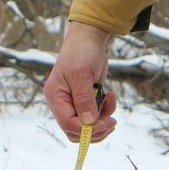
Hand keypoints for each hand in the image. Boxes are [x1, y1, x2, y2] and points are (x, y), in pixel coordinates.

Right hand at [44, 21, 117, 141]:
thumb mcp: (82, 74)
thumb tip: (89, 124)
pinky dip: (105, 112)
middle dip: (95, 130)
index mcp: (56, 97)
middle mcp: (63, 103)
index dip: (86, 130)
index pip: (68, 124)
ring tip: (112, 109)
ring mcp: (74, 103)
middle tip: (112, 122)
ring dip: (102, 123)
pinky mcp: (86, 100)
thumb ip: (84, 100)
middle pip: (76, 131)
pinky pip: (95, 116)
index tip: (104, 123)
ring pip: (86, 127)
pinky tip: (111, 96)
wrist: (90, 38)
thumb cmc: (82, 52)